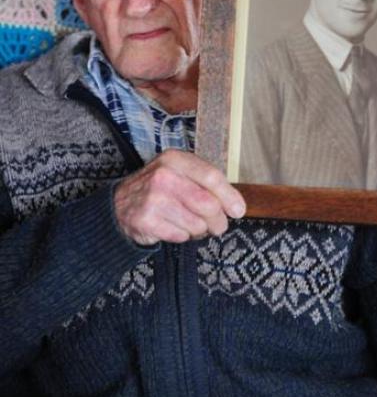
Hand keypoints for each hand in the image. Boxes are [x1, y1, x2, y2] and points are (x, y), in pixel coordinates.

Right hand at [114, 149, 245, 245]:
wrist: (119, 205)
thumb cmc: (159, 189)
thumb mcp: (178, 174)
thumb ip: (205, 183)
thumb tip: (236, 206)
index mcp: (175, 159)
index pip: (212, 177)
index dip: (229, 196)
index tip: (238, 210)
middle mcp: (163, 175)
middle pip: (208, 204)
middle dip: (218, 221)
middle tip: (217, 226)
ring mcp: (153, 198)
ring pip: (196, 224)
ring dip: (198, 231)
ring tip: (188, 224)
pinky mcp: (146, 220)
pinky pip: (180, 236)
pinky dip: (182, 237)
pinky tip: (173, 228)